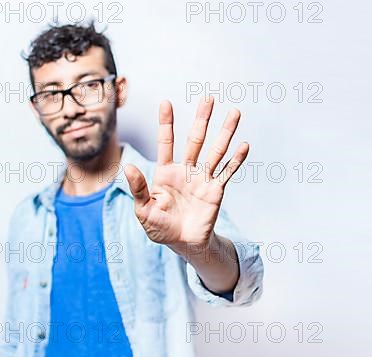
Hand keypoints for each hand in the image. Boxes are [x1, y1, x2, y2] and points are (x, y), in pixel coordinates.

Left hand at [124, 96, 248, 254]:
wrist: (183, 244)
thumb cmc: (161, 228)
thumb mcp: (143, 210)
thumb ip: (138, 188)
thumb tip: (127, 167)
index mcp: (166, 173)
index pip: (166, 143)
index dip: (166, 123)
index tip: (166, 102)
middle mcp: (186, 171)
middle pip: (195, 140)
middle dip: (202, 119)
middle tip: (209, 98)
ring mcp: (203, 179)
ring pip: (215, 151)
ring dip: (225, 132)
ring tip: (234, 113)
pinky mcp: (216, 190)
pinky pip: (227, 172)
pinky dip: (236, 159)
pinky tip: (244, 145)